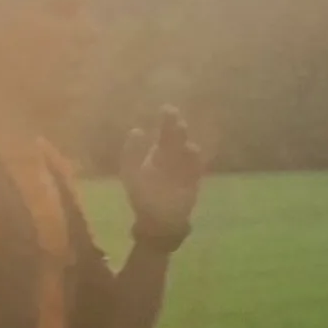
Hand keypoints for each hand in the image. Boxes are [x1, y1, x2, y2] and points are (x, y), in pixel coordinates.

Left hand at [119, 107, 203, 238]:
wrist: (156, 218)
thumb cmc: (143, 194)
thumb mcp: (132, 172)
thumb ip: (132, 153)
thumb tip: (136, 130)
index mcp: (159, 152)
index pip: (166, 132)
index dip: (168, 119)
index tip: (167, 108)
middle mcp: (174, 157)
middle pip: (178, 139)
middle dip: (178, 129)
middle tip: (177, 121)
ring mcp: (185, 169)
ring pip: (188, 152)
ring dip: (187, 147)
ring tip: (183, 143)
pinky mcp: (192, 182)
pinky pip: (195, 170)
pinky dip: (194, 164)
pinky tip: (192, 155)